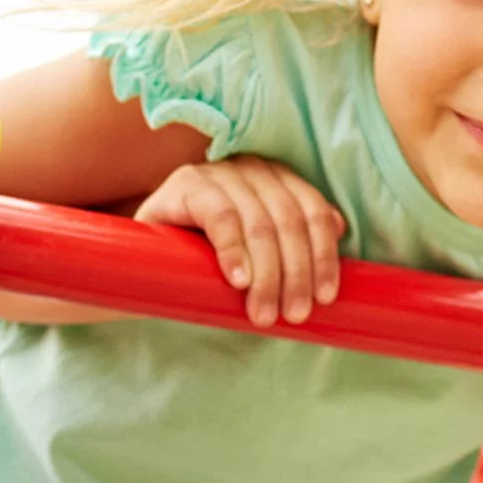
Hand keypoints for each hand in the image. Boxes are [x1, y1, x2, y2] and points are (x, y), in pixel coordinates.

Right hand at [134, 156, 345, 326]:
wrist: (141, 260)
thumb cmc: (207, 259)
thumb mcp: (255, 254)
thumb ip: (292, 241)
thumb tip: (341, 228)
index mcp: (275, 179)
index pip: (312, 210)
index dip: (324, 254)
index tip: (325, 297)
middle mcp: (250, 168)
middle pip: (289, 219)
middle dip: (296, 272)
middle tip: (293, 314)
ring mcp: (217, 173)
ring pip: (259, 222)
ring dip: (268, 273)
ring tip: (264, 313)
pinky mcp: (185, 184)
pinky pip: (220, 216)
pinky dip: (234, 251)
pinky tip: (237, 281)